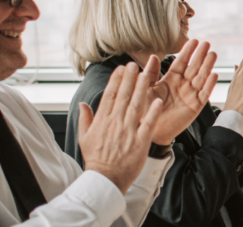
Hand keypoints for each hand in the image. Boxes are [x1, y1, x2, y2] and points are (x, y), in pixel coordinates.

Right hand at [77, 63, 165, 193]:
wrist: (105, 178)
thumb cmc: (96, 158)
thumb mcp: (84, 138)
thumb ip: (85, 119)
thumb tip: (84, 104)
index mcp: (102, 121)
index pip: (110, 96)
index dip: (116, 81)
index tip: (121, 69)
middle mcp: (115, 123)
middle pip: (123, 97)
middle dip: (129, 79)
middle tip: (133, 64)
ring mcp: (128, 132)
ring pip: (136, 106)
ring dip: (142, 90)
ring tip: (146, 75)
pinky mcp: (140, 142)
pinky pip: (148, 124)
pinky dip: (153, 112)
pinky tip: (158, 101)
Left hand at [147, 40, 218, 144]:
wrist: (149, 131)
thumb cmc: (145, 111)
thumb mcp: (145, 89)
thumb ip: (150, 74)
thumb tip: (153, 57)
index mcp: (170, 80)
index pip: (181, 62)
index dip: (187, 52)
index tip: (193, 40)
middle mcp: (182, 86)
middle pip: (194, 68)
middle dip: (200, 55)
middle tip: (206, 43)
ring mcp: (190, 95)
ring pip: (201, 78)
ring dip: (207, 66)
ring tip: (212, 54)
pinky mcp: (195, 107)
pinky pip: (204, 94)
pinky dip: (209, 85)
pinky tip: (214, 74)